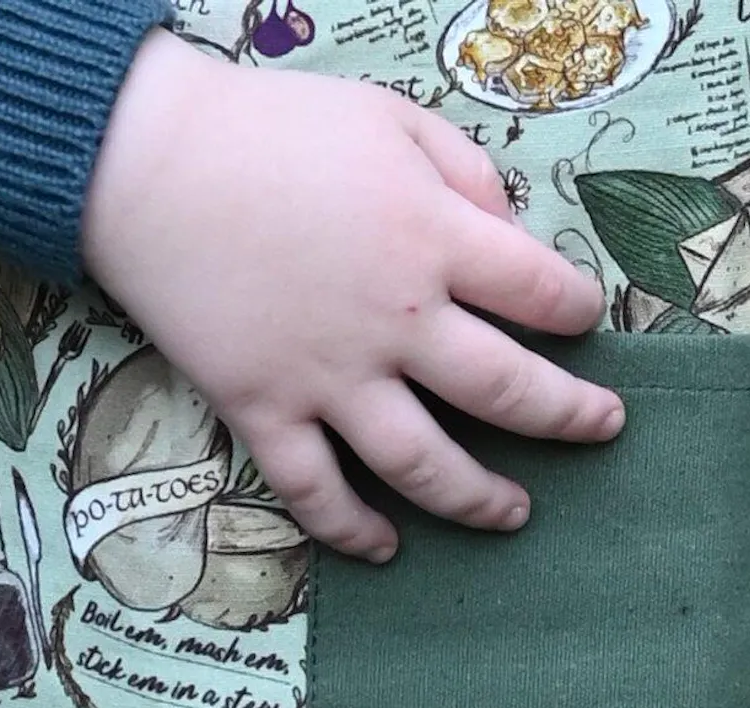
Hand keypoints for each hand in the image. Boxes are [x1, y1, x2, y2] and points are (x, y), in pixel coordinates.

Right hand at [83, 30, 624, 561]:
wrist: (148, 163)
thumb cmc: (270, 130)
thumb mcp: (388, 117)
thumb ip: (464, 174)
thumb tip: (510, 237)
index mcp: (432, 238)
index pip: (540, 291)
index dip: (576, 309)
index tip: (584, 321)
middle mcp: (395, 321)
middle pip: (507, 393)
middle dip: (569, 418)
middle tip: (601, 429)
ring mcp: (328, 378)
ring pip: (423, 465)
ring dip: (479, 499)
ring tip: (514, 514)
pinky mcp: (264, 411)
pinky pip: (314, 491)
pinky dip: (351, 530)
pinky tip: (385, 549)